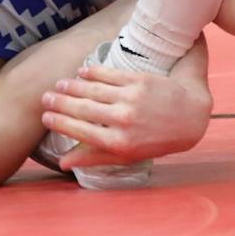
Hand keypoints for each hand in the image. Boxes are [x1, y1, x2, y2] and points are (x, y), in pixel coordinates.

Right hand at [40, 57, 212, 168]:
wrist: (189, 117)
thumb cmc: (155, 140)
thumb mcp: (127, 155)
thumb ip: (94, 157)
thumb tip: (63, 163)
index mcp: (118, 143)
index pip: (80, 131)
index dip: (59, 123)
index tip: (45, 117)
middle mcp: (123, 121)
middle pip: (82, 109)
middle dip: (60, 103)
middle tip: (46, 98)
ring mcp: (130, 98)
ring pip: (92, 90)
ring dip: (72, 86)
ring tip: (59, 84)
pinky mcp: (138, 80)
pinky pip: (108, 74)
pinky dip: (92, 72)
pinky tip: (81, 71)